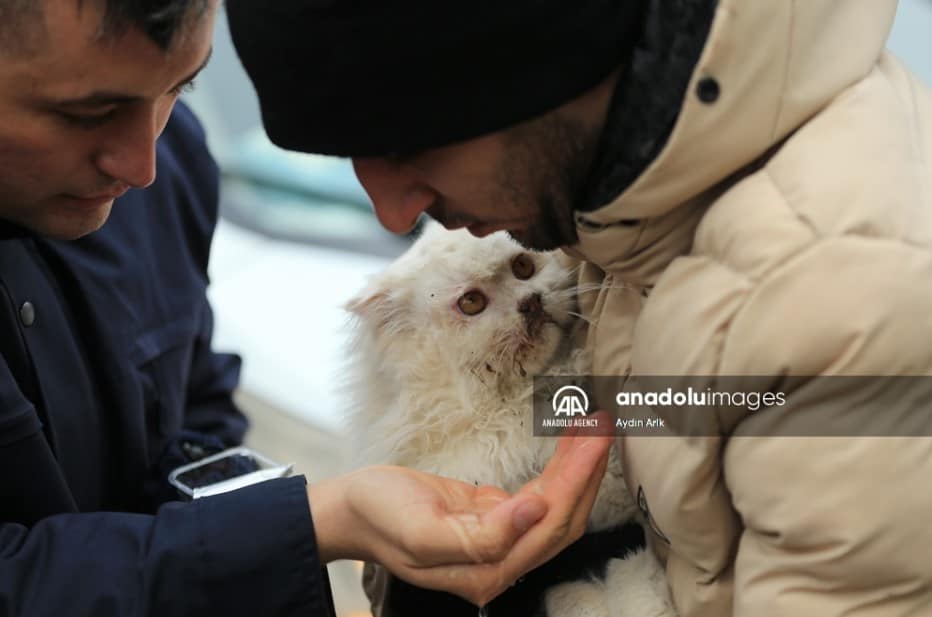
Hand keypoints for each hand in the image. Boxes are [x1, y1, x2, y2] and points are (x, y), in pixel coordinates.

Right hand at [307, 413, 612, 604]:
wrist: (350, 510)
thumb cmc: (380, 517)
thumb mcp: (422, 531)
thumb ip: (482, 537)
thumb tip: (536, 512)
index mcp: (487, 571)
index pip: (550, 524)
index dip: (578, 481)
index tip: (594, 437)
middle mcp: (501, 562)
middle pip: (563, 516)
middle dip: (588, 470)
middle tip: (604, 422)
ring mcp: (499, 541)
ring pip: (556, 506)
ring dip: (579, 466)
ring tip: (595, 425)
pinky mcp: (493, 518)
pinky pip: (539, 496)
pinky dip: (559, 468)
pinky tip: (570, 443)